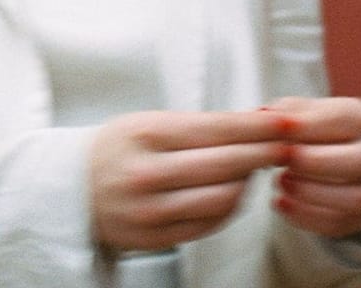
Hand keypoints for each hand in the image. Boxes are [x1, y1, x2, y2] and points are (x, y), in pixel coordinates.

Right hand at [90, 108, 289, 252]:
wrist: (71, 191)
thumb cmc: (115, 150)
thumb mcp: (143, 124)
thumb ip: (190, 127)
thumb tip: (247, 123)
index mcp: (144, 135)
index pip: (212, 128)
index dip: (253, 126)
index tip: (282, 121)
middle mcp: (148, 173)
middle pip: (223, 163)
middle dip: (262, 151)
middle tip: (289, 143)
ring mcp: (153, 210)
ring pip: (221, 198)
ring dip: (249, 181)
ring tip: (260, 165)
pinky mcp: (158, 238)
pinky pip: (209, 224)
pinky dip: (230, 207)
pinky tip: (238, 191)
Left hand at [265, 95, 360, 239]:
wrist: (331, 159)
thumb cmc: (312, 127)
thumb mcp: (301, 112)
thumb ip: (284, 112)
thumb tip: (264, 117)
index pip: (343, 119)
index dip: (310, 125)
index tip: (281, 129)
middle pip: (357, 161)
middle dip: (316, 162)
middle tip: (284, 159)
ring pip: (355, 199)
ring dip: (312, 192)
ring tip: (280, 181)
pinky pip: (340, 224)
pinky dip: (307, 217)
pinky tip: (281, 203)